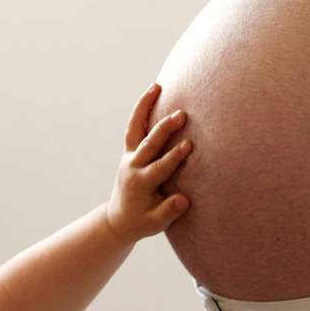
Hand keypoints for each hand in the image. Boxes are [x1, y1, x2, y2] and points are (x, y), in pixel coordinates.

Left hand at [105, 83, 192, 244]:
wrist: (120, 220)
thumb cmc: (142, 222)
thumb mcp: (155, 223)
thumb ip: (169, 211)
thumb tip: (182, 200)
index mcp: (140, 183)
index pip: (160, 167)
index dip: (174, 156)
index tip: (189, 145)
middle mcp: (132, 166)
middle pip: (149, 144)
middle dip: (164, 129)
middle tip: (181, 115)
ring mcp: (129, 157)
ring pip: (136, 128)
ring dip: (146, 107)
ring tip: (157, 87)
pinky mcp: (129, 151)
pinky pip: (134, 127)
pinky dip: (141, 110)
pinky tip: (152, 92)